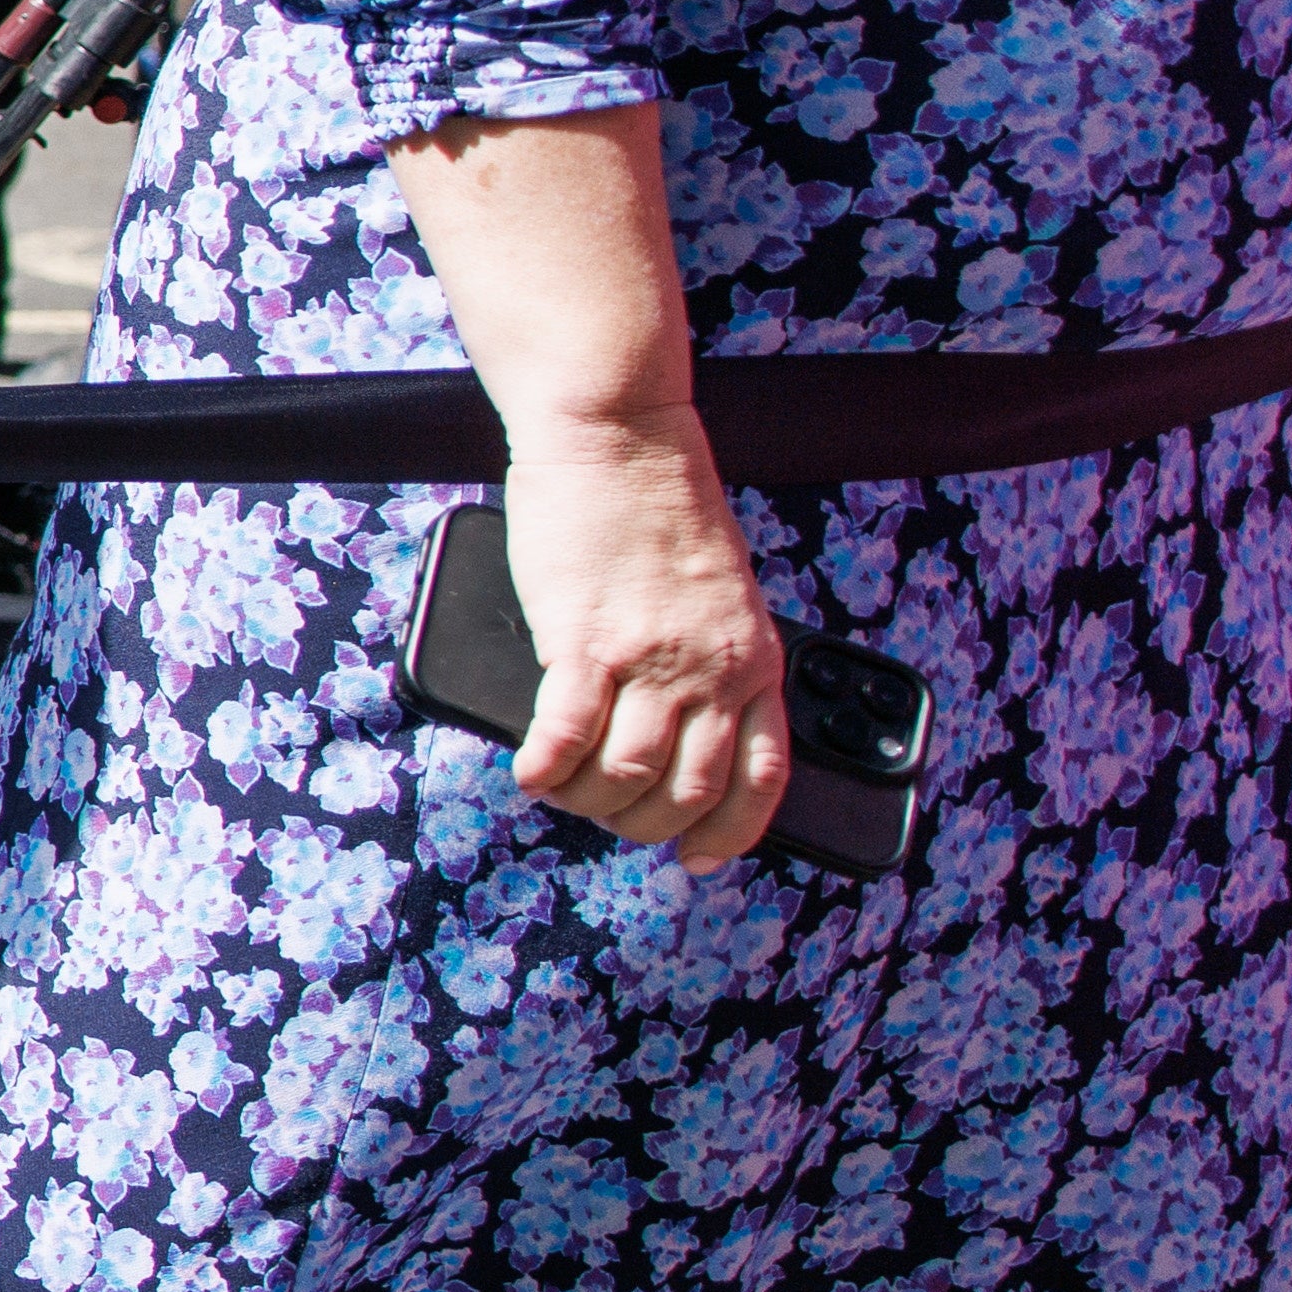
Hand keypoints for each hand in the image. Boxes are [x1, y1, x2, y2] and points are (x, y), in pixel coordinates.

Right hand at [488, 422, 793, 861]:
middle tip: (605, 813)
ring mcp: (652, 659)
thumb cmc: (658, 501)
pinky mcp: (585, 642)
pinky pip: (565, 741)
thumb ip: (709, 656)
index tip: (696, 857)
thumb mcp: (720, 590)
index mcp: (755, 658)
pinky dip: (543, 771)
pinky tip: (529, 768)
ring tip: (559, 785)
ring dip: (585, 801)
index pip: (762, 778)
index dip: (728, 834)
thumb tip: (672, 722)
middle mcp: (713, 669)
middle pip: (685, 793)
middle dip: (640, 826)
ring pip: (624, 780)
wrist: (619, 434)